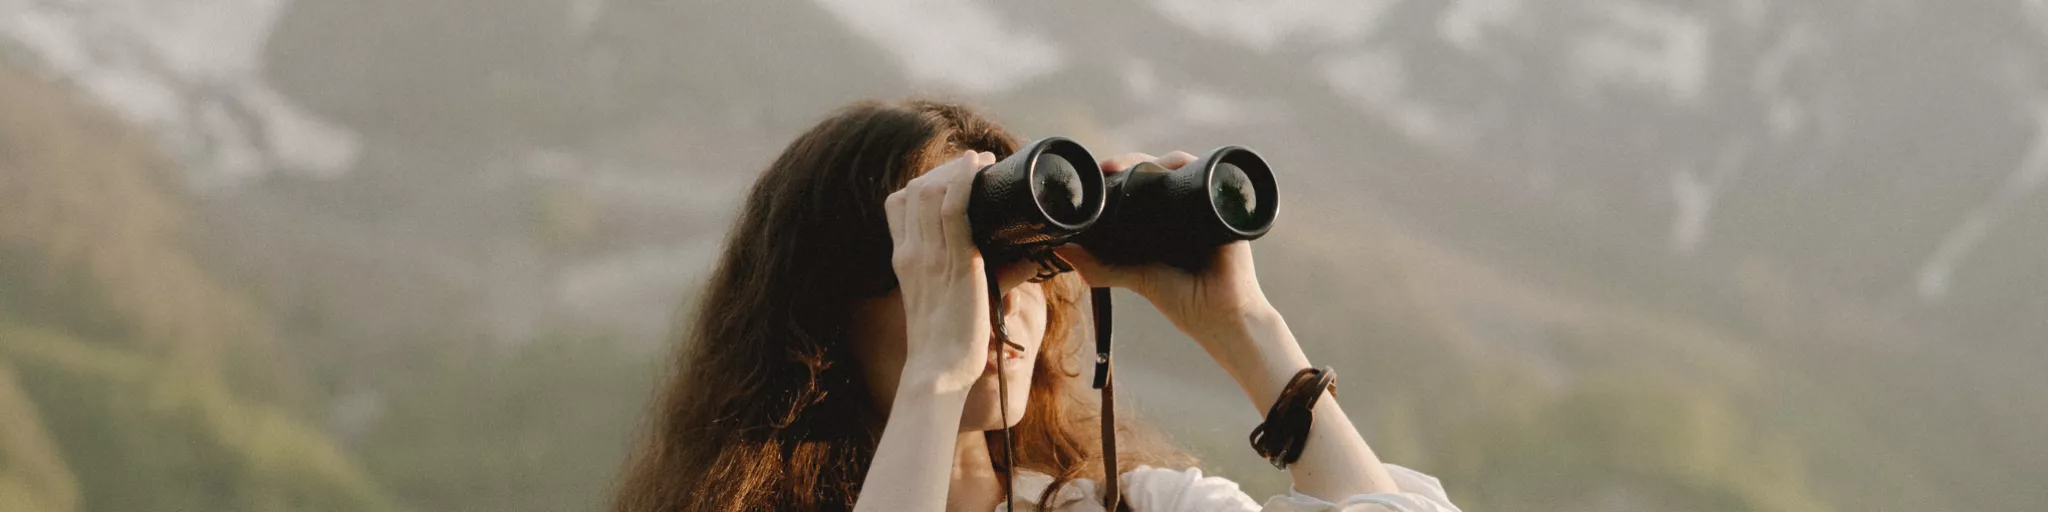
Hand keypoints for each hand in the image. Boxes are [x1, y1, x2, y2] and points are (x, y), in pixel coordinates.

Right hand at [884, 150, 998, 393]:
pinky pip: (955, 209)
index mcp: (903, 260)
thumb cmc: (945, 344)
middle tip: (974, 166)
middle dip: (943, 171)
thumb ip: (958, 276)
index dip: (922, 184)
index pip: (898, 204)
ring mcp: (930, 255)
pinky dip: (965, 181)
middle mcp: (911, 252)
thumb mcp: (941, 301)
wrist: (937, 370)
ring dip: (958, 170)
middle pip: (915, 191)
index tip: (949, 178)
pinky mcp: (955, 261)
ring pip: (933, 192)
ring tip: (981, 163)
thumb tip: (1013, 261)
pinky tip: (979, 166)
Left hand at [1053, 151, 1277, 347]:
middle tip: (1109, 166)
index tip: (1097, 170)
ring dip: (1156, 159)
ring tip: (1130, 166)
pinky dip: (1191, 163)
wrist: (1225, 317)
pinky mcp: (1222, 206)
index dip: (1119, 173)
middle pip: (1157, 170)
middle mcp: (1182, 208)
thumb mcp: (1137, 278)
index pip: (1138, 185)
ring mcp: (1203, 205)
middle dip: (1133, 161)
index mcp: (1160, 220)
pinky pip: (1208, 174)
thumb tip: (1061, 249)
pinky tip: (1171, 162)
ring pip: (1179, 167)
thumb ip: (1101, 267)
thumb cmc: (1185, 301)